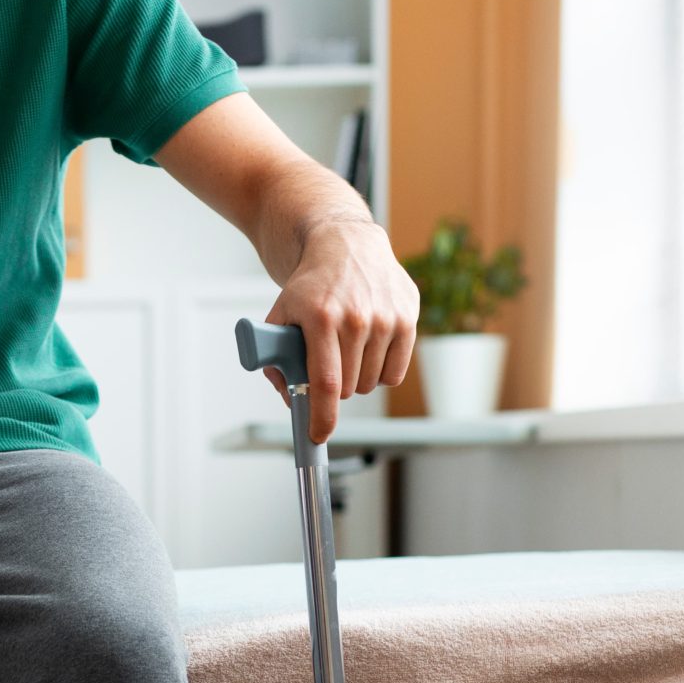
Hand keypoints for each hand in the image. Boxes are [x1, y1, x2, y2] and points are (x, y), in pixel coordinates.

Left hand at [263, 218, 419, 442]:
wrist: (346, 246)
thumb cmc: (311, 286)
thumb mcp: (280, 315)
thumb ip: (275, 360)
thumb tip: (290, 397)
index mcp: (320, 317)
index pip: (326, 382)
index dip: (322, 416)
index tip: (318, 436)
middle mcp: (356, 317)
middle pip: (349, 388)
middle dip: (335, 389)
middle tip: (328, 366)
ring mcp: (386, 317)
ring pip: (372, 383)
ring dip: (358, 379)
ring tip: (347, 350)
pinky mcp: (408, 317)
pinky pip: (395, 372)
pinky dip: (381, 372)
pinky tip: (369, 349)